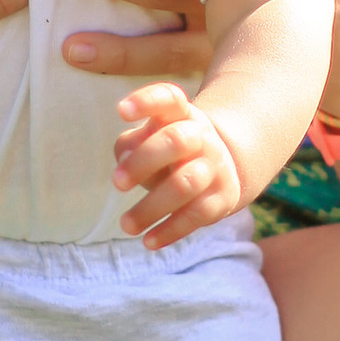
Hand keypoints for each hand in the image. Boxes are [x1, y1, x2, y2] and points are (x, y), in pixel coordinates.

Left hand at [112, 83, 246, 246]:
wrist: (220, 167)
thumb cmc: (166, 152)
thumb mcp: (148, 140)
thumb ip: (130, 146)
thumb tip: (125, 159)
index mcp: (180, 114)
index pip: (168, 98)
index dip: (146, 101)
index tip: (121, 111)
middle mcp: (201, 136)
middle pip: (176, 141)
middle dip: (143, 162)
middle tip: (116, 184)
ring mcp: (214, 166)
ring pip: (185, 184)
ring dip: (152, 206)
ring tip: (125, 225)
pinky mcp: (222, 198)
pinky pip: (197, 215)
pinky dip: (171, 231)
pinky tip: (148, 242)